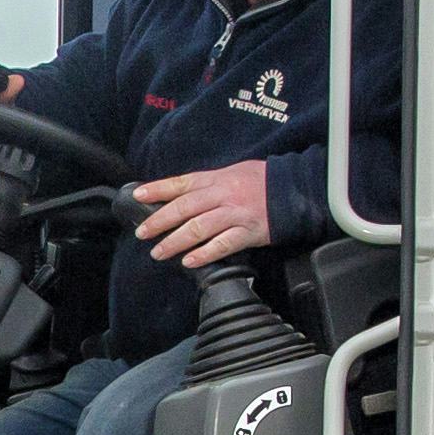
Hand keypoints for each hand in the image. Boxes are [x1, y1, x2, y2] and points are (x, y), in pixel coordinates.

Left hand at [129, 160, 275, 266]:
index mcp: (216, 179)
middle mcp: (223, 195)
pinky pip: (223, 244)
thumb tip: (179, 194)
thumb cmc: (261, 182)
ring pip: (200, 227)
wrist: (295, 189)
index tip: (138, 196)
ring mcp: (236, 214)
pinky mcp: (249, 232)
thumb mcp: (232, 173)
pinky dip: (205, 253)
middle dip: (160, 221)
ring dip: (176, 241)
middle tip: (142, 233)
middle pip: (186, 207)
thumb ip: (207, 184)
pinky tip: (189, 261)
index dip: (158, 189)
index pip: (182, 183)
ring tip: (159, 252)